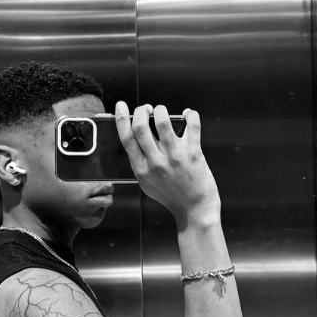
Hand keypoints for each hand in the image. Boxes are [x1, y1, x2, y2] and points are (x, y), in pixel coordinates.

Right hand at [114, 101, 220, 224]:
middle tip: (146, 109)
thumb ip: (140, 163)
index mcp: (141, 169)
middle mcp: (156, 162)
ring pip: (163, 122)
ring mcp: (175, 157)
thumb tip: (135, 140)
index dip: (121, 118)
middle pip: (141, 127)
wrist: (195, 210)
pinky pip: (192, 125)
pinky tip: (188, 114)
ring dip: (160, 110)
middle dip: (141, 110)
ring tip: (161, 111)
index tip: (121, 106)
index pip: (126, 139)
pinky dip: (190, 114)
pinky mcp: (194, 153)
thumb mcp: (147, 183)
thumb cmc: (171, 196)